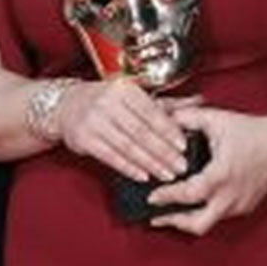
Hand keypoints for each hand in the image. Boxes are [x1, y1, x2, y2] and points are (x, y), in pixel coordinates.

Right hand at [56, 76, 192, 183]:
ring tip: (167, 175)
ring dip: (149, 163)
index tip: (184, 145)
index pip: (151, 112)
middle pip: (141, 132)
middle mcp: (108, 103)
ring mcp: (94, 121)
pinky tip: (143, 175)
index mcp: (124, 89)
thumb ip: (166, 103)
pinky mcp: (84, 139)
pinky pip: (110, 157)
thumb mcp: (133, 96)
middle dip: (163, 152)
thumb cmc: (106, 100)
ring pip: (127, 146)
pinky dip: (128, 167)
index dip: (168, 130)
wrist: (66, 105)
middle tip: (181, 166)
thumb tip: (200, 101)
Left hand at [148, 103, 266, 233]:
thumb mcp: (217, 119)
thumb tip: (163, 119)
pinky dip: (202, 213)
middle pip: (197, 224)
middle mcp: (231, 195)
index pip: (187, 194)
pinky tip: (190, 206)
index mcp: (222, 174)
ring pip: (207, 224)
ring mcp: (238, 204)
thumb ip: (187, 118)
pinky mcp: (244, 208)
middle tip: (155, 216)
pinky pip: (218, 216)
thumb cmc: (252, 132)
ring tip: (168, 214)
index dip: (166, 197)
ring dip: (186, 220)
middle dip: (173, 222)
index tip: (150, 197)